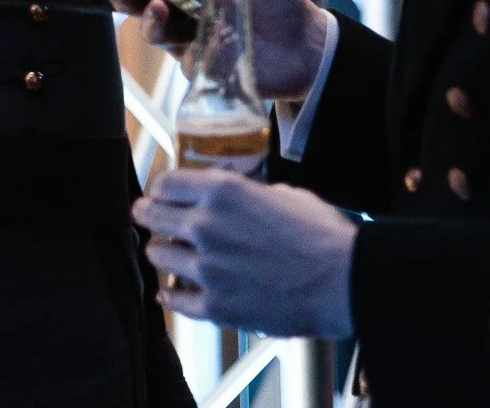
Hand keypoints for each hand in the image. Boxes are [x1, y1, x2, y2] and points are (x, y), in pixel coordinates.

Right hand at [84, 0, 330, 100]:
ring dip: (147, 16)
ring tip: (159, 6)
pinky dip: (181, 41)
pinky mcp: (199, 66)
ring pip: (151, 29)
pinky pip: (178, 56)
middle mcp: (179, 10)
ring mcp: (187, 39)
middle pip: (133, 0)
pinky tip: (193, 31)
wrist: (303, 42)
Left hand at [134, 169, 355, 336]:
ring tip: (166, 254)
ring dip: (161, 252)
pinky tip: (169, 291)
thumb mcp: (282, 193)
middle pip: (151, 215)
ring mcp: (207, 268)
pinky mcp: (215, 306)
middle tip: (145, 216)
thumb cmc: (322, 235)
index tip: (161, 193)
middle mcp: (206, 225)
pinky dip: (170, 294)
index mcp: (223, 191)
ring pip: (157, 255)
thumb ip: (245, 194)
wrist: (344, 281)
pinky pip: (175, 299)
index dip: (162, 188)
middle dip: (147, 214)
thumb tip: (232, 198)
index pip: (166, 182)